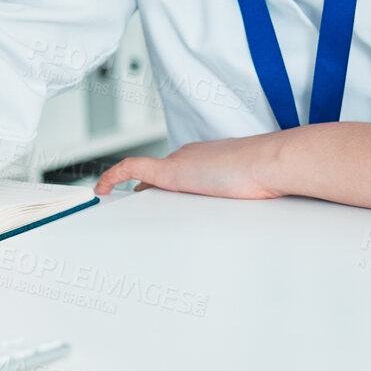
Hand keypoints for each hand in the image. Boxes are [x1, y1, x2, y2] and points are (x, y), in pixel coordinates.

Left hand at [94, 133, 285, 199]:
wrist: (268, 163)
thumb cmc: (267, 175)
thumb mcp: (251, 186)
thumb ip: (242, 193)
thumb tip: (248, 209)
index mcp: (209, 158)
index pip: (178, 172)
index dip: (164, 188)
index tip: (158, 200)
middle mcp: (190, 156)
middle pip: (158, 178)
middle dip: (146, 196)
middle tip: (132, 213)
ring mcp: (179, 162)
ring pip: (146, 180)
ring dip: (134, 197)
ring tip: (118, 211)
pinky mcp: (170, 171)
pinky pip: (132, 169)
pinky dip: (113, 177)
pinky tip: (102, 191)